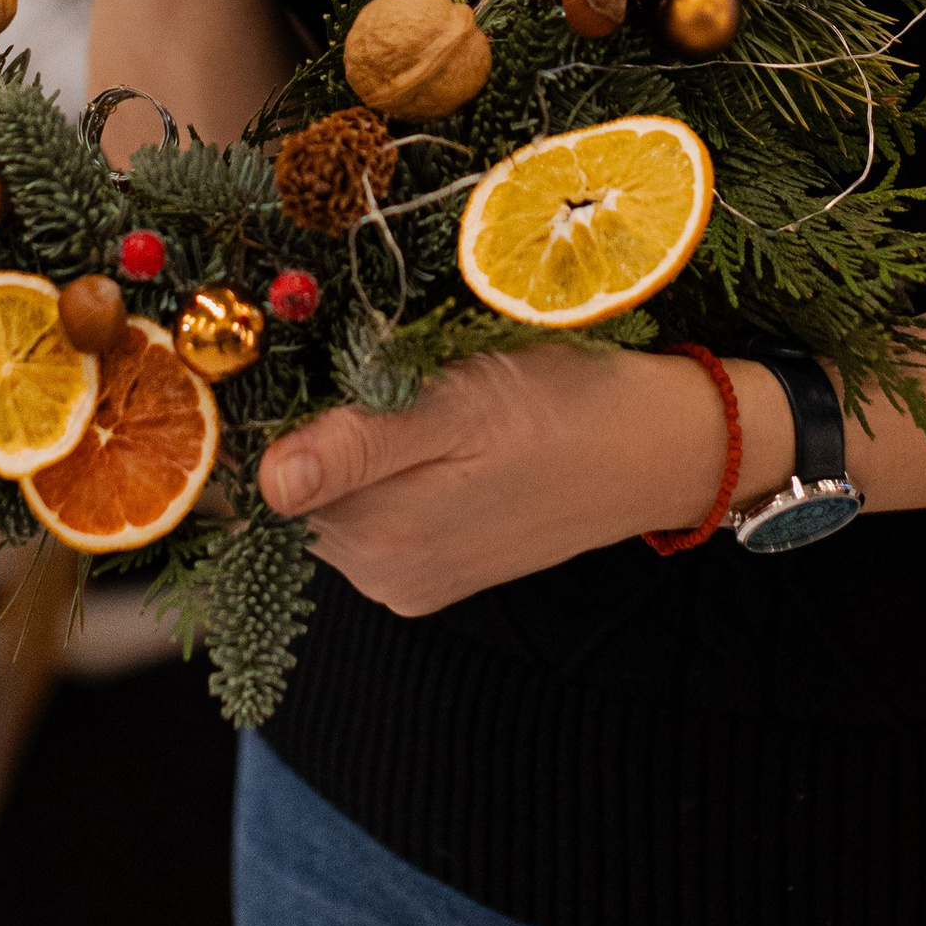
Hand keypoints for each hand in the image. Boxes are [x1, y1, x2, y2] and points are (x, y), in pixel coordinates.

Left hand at [258, 343, 792, 614]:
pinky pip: (386, 506)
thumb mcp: (460, 405)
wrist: (660, 446)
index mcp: (378, 539)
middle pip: (306, 481)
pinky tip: (447, 426)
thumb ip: (358, 446)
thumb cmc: (566, 408)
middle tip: (393, 357)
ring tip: (430, 388)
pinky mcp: (443, 566)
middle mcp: (382, 576)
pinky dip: (399, 461)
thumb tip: (265, 481)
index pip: (274, 468)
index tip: (325, 349)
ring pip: (345, 490)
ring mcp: (412, 576)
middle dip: (329, 418)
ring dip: (364, 437)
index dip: (289, 403)